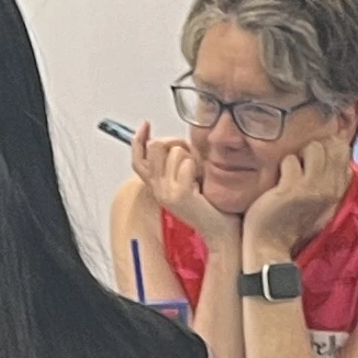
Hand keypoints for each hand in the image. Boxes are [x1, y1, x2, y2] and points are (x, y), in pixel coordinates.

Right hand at [137, 129, 234, 247]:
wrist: (220, 232)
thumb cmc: (209, 207)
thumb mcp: (186, 182)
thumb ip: (174, 165)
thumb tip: (173, 142)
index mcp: (156, 187)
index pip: (137, 159)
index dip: (138, 140)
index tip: (145, 125)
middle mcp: (158, 190)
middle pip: (155, 147)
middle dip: (174, 142)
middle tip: (189, 155)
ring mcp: (167, 193)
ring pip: (174, 151)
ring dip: (190, 156)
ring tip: (198, 175)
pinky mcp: (180, 195)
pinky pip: (187, 164)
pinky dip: (198, 167)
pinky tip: (202, 183)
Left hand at [245, 131, 355, 261]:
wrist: (272, 249)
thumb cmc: (291, 224)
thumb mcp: (319, 204)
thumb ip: (327, 180)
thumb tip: (330, 149)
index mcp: (339, 192)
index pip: (344, 151)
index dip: (327, 147)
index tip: (312, 160)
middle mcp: (331, 189)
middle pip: (331, 145)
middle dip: (313, 148)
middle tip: (300, 166)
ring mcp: (313, 189)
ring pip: (314, 148)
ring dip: (299, 154)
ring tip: (290, 173)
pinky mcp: (292, 190)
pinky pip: (290, 160)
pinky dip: (282, 167)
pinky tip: (278, 184)